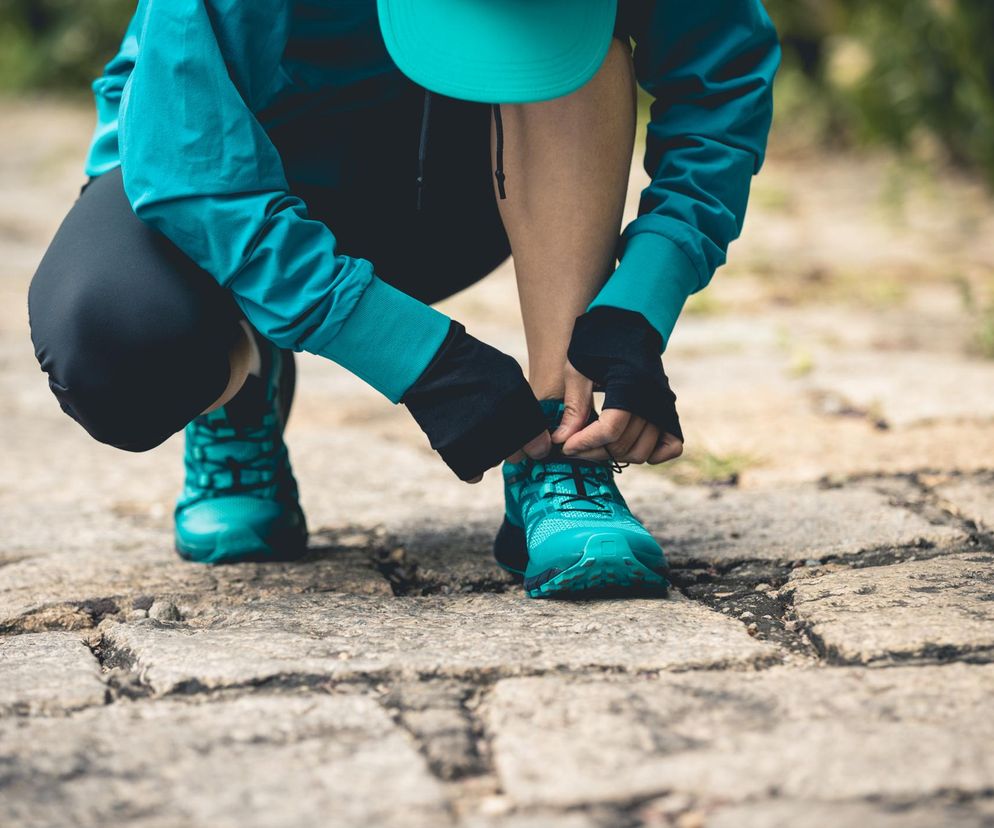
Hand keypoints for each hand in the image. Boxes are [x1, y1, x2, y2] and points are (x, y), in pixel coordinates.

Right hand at [402, 320, 549, 482]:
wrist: (434, 365)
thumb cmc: (474, 366)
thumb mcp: (510, 376)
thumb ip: (524, 405)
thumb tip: (535, 429)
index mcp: (520, 411)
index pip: (539, 445)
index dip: (537, 445)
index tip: (534, 444)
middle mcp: (502, 431)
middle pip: (517, 456)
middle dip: (513, 447)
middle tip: (500, 430)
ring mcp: (479, 443)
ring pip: (494, 461)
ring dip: (491, 450)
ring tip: (477, 426)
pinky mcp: (456, 452)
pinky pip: (473, 473)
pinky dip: (473, 465)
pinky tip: (470, 447)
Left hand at [554, 306, 683, 464]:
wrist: (628, 324)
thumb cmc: (599, 343)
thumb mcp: (578, 369)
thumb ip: (574, 405)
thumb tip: (562, 439)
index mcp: (631, 384)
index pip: (609, 430)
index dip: (584, 444)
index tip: (564, 446)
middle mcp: (653, 399)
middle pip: (622, 445)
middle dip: (593, 451)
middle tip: (573, 445)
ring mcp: (663, 407)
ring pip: (642, 453)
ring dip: (615, 455)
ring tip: (594, 444)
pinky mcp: (668, 412)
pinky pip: (671, 447)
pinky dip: (654, 455)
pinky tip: (626, 446)